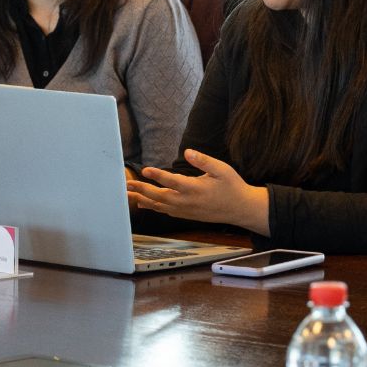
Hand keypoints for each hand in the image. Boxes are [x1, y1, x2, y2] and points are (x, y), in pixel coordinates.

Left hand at [126, 149, 270, 235]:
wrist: (240, 209)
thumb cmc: (231, 186)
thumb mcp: (221, 169)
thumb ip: (203, 160)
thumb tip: (188, 151)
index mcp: (195, 189)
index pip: (172, 181)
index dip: (157, 175)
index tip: (145, 170)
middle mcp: (187, 202)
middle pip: (160, 196)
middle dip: (142, 190)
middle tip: (127, 184)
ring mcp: (185, 210)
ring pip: (160, 206)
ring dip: (143, 200)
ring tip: (129, 195)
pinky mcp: (186, 215)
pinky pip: (166, 211)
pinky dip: (153, 207)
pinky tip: (144, 203)